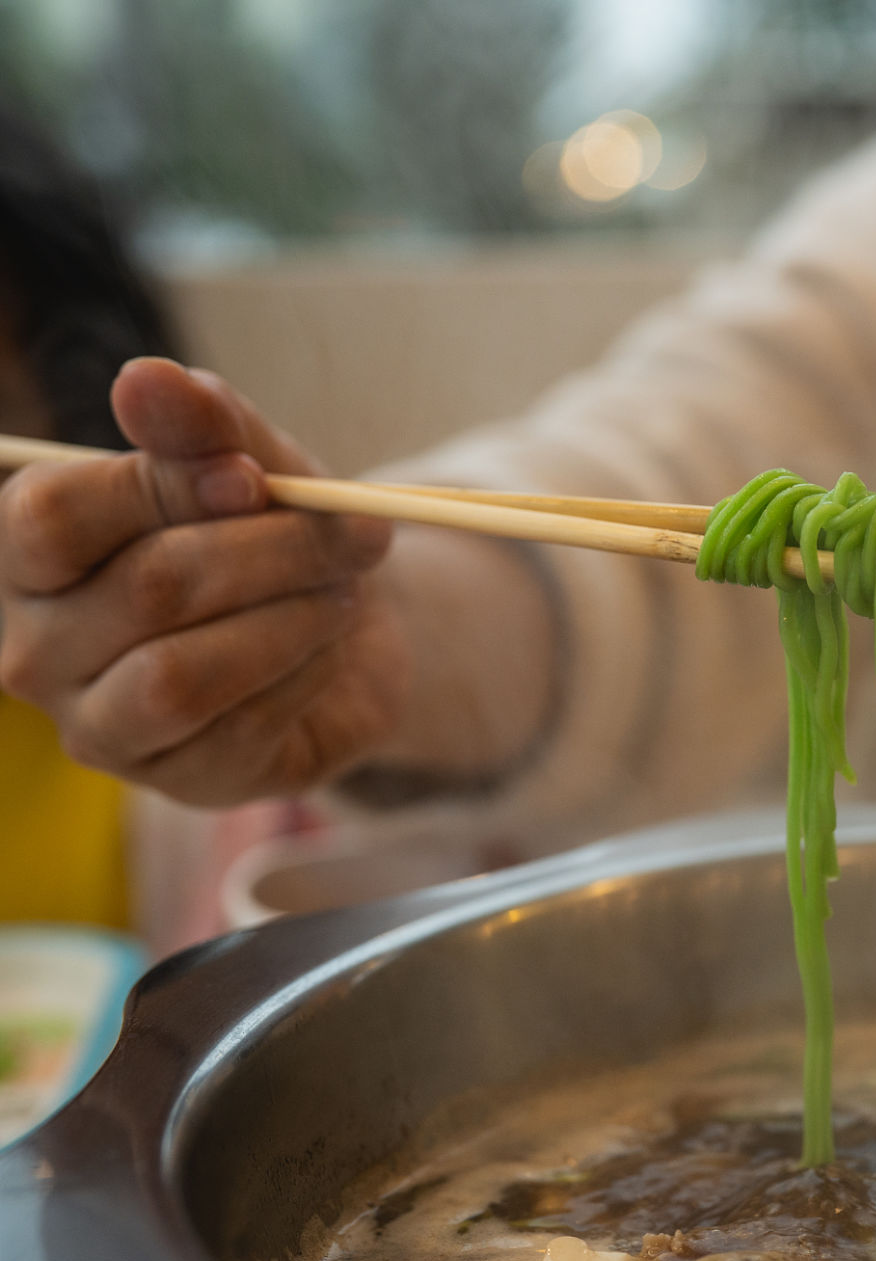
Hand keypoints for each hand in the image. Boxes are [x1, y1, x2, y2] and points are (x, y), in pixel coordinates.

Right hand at [0, 358, 409, 804]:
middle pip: (148, 589)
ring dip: (292, 619)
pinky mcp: (178, 779)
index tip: (255, 477)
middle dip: (274, 551)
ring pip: (184, 672)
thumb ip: (202, 423)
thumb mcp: (252, 461)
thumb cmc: (268, 534)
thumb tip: (145, 378)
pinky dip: (308, 671)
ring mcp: (99, 726)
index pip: (54, 516)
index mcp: (30, 554)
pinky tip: (328, 646)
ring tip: (343, 590)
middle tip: (356, 533)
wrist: (343, 625)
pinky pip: (244, 724)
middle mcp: (36, 648)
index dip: (165, 488)